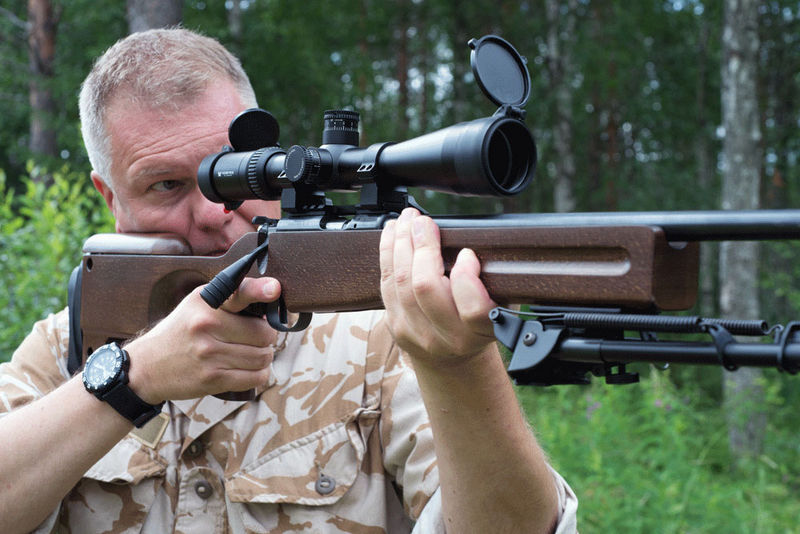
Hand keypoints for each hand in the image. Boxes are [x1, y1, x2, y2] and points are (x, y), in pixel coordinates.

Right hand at [124, 277, 280, 402]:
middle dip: (266, 336)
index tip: (274, 289)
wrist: (146, 367)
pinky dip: (258, 374)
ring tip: (249, 353)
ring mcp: (210, 354)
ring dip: (263, 356)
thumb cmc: (180, 332)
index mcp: (206, 302)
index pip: (238, 292)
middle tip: (255, 337)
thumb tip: (271, 299)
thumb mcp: (196, 305)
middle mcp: (207, 325)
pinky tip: (246, 368)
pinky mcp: (213, 378)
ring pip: (263, 356)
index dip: (259, 290)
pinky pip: (256, 377)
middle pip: (264, 333)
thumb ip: (230, 299)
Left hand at [379, 208, 496, 367]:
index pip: (472, 308)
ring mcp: (417, 334)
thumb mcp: (498, 303)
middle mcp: (448, 337)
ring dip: (401, 243)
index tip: (467, 254)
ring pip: (401, 282)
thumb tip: (478, 241)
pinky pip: (386, 284)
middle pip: (426, 288)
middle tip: (424, 222)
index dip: (466, 277)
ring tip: (406, 220)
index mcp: (480, 332)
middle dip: (423, 247)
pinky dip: (387, 253)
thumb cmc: (478, 321)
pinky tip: (392, 233)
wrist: (453, 359)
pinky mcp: (396, 326)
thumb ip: (492, 279)